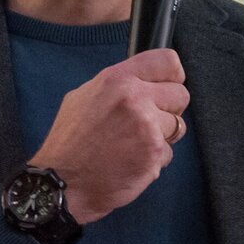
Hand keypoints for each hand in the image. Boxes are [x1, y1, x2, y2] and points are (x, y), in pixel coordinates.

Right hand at [28, 48, 188, 223]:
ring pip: (177, 126)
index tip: (169, 86)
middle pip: (180, 95)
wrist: (62, 183)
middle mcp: (134, 98)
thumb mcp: (83, 97)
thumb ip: (117, 86)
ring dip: (161, 137)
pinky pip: (168, 152)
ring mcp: (146, 126)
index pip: (167, 61)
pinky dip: (153, 160)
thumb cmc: (69, 144)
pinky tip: (130, 162)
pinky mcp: (154, 152)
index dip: (173, 75)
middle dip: (168, 110)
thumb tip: (142, 81)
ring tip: (132, 145)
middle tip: (148, 123)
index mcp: (117, 79)